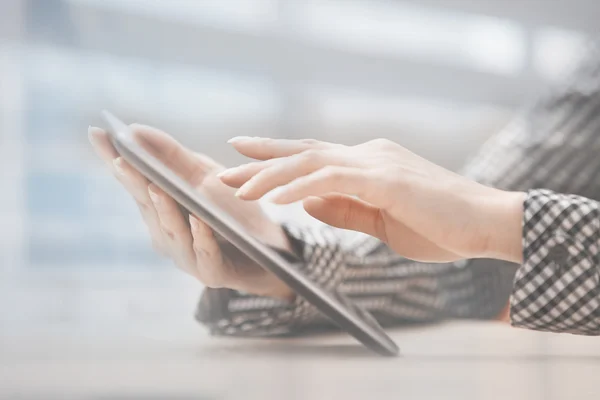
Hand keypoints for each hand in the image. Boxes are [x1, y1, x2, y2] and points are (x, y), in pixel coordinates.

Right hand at [88, 125, 294, 299]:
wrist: (270, 250)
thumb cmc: (232, 211)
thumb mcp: (206, 176)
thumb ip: (174, 156)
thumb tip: (136, 129)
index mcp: (161, 209)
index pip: (134, 181)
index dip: (113, 158)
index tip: (96, 132)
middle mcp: (166, 233)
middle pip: (147, 206)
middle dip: (133, 183)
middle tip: (120, 159)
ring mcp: (186, 256)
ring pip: (171, 233)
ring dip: (164, 210)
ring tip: (156, 187)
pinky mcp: (212, 272)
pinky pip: (204, 255)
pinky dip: (200, 238)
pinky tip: (199, 220)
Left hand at [218, 137, 524, 263]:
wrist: (487, 223)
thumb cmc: (439, 226)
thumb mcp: (380, 222)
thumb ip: (343, 209)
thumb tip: (306, 201)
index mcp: (367, 164)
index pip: (312, 155)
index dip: (274, 156)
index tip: (242, 155)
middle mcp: (367, 154)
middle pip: (302, 152)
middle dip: (259, 162)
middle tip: (222, 170)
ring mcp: (376, 162)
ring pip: (310, 161)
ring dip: (269, 175)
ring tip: (236, 189)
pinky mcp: (386, 178)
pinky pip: (332, 178)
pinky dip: (299, 186)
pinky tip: (275, 197)